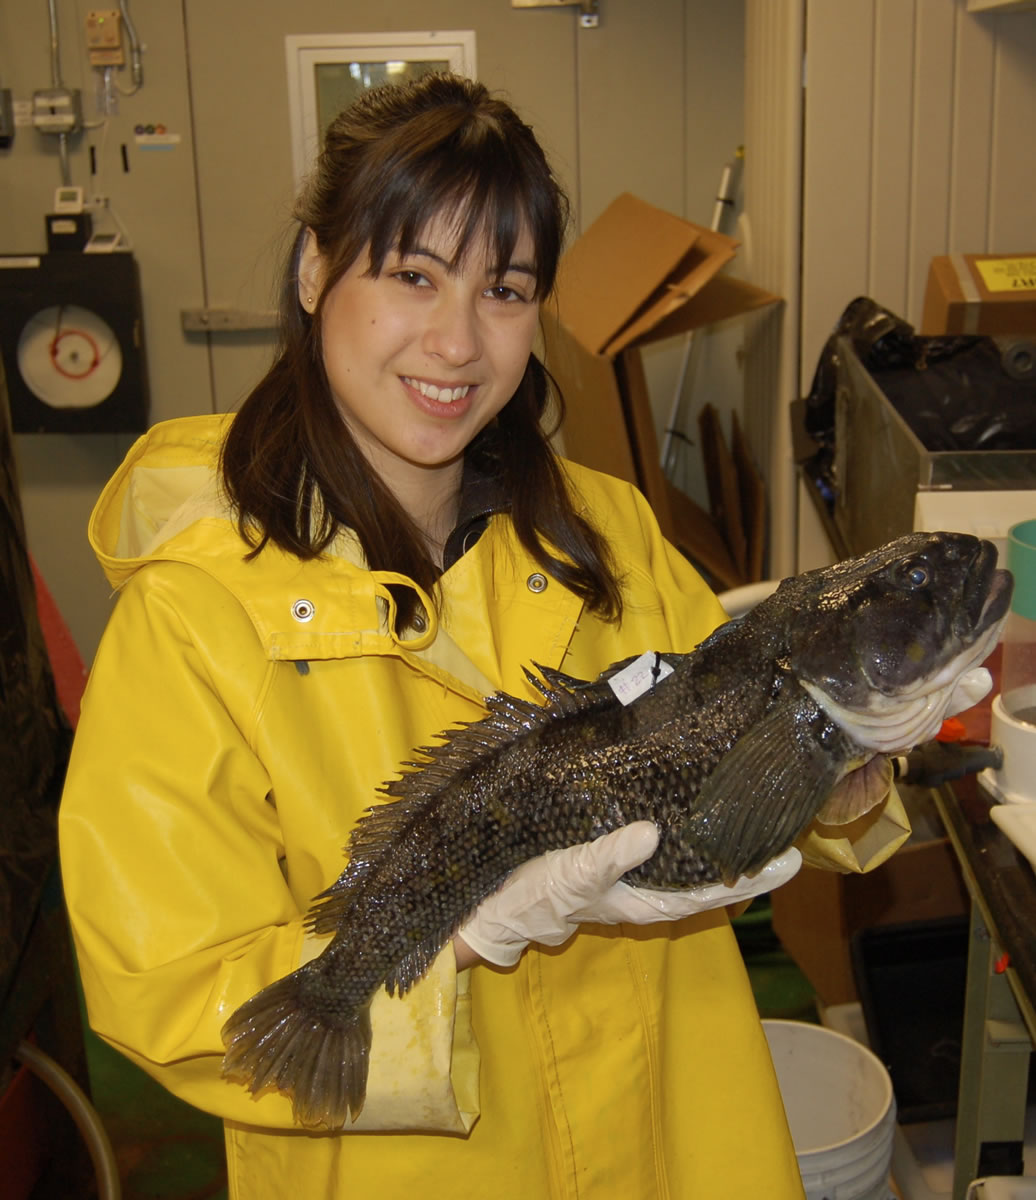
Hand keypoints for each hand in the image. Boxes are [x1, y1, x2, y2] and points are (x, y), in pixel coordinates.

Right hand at [456, 821, 801, 966]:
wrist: (496, 902)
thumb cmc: (536, 893)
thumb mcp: (573, 874)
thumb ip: (612, 856)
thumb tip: (655, 833)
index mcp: (645, 903)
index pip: (712, 891)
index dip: (752, 877)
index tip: (791, 860)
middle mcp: (646, 893)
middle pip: (709, 880)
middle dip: (746, 861)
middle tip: (787, 833)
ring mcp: (632, 880)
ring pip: (690, 867)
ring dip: (721, 849)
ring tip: (754, 824)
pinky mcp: (615, 862)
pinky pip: (665, 854)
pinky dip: (688, 839)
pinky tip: (695, 820)